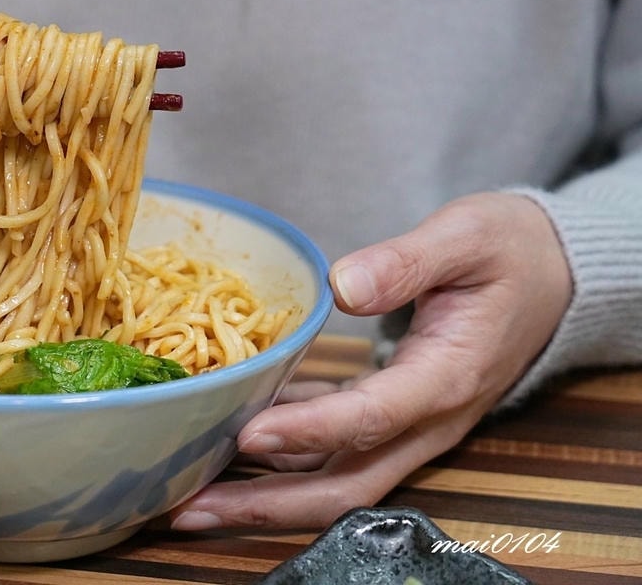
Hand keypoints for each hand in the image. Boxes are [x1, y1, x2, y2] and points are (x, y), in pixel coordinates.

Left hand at [167, 191, 571, 530]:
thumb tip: (342, 284)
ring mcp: (411, 428)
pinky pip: (333, 452)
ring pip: (334, 481)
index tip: (248, 434)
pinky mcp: (393, 418)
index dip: (309, 431)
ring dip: (264, 493)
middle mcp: (428, 420)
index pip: (373, 418)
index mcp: (447, 377)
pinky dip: (282, 452)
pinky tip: (229, 437)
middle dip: (268, 505)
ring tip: (190, 493)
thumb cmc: (508, 251)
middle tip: (190, 507)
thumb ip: (406, 261)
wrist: (553, 280)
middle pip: (346, 486)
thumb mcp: (466, 237)